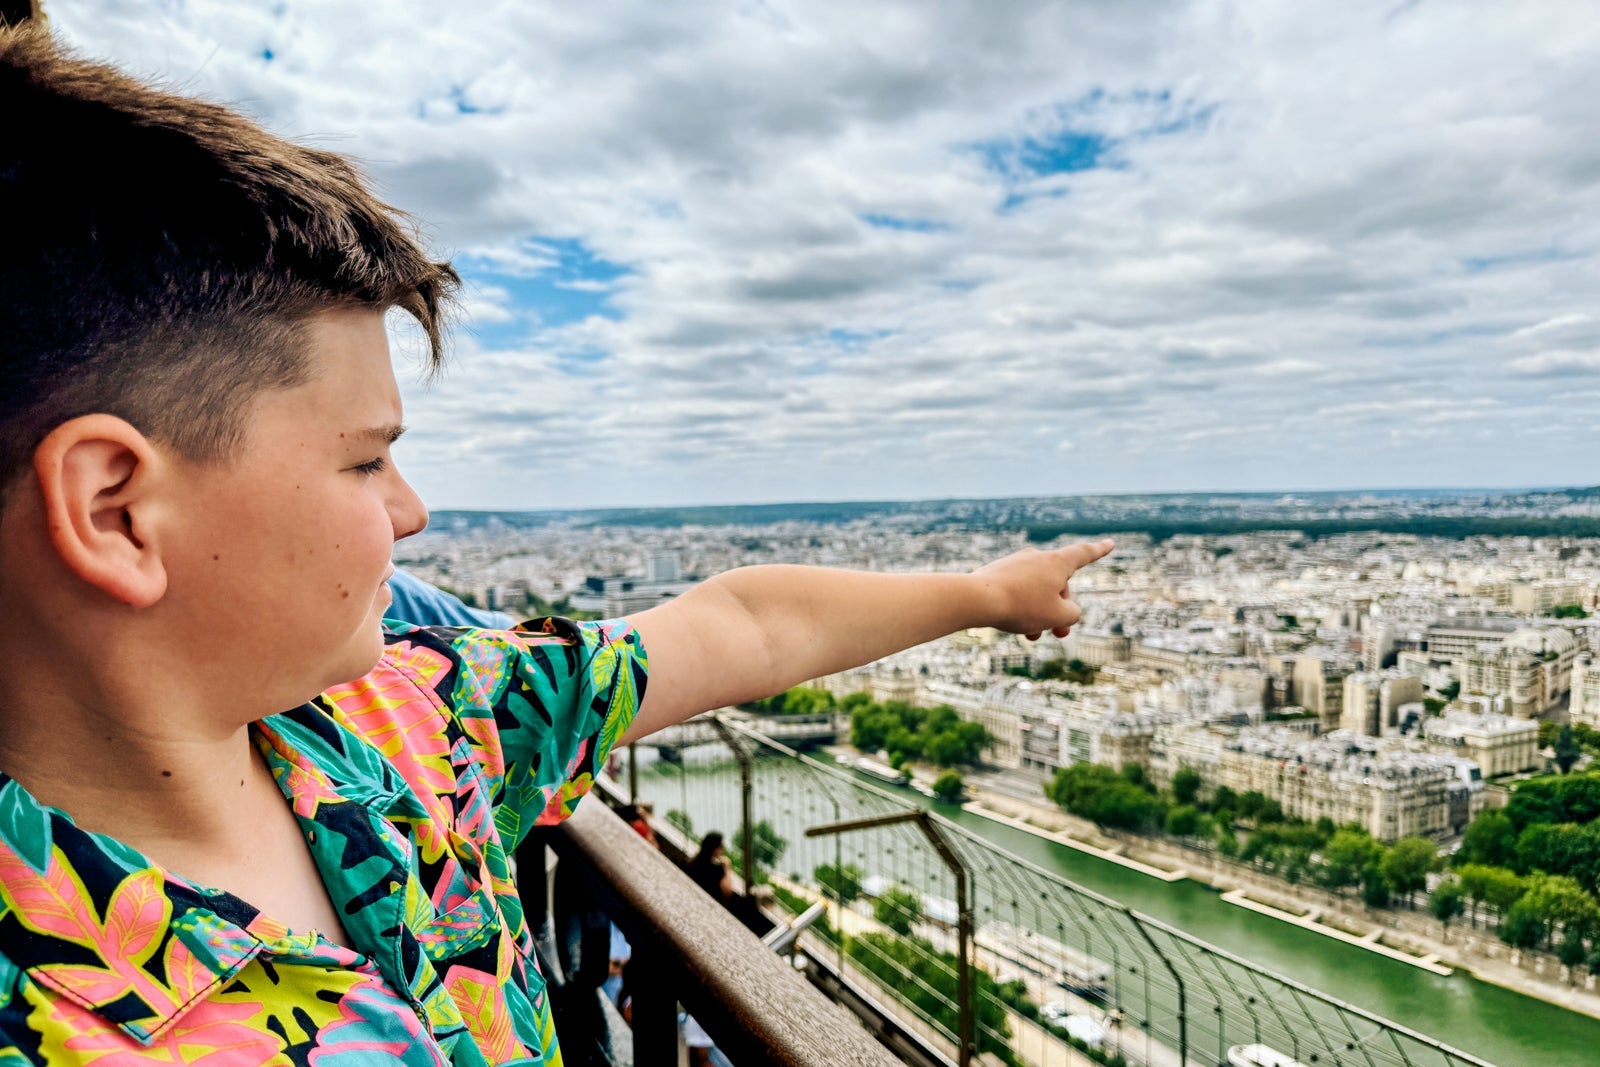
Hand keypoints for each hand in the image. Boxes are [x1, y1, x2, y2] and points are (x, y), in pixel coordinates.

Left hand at [969, 539, 1113, 640]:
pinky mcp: (997, 572)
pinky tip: (1011, 624)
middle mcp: (1037, 557)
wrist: (976, 598)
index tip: (1110, 543)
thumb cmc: (1022, 605)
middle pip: (1058, 585)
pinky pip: (1017, 591)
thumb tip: (1065, 610)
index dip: (1099, 551)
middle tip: (1059, 634)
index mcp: (1057, 562)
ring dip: (1039, 614)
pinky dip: (1020, 607)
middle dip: (1060, 610)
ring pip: (1036, 591)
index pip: (1084, 554)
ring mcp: (1015, 563)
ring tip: (1032, 637)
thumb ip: (1071, 613)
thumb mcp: (1058, 615)